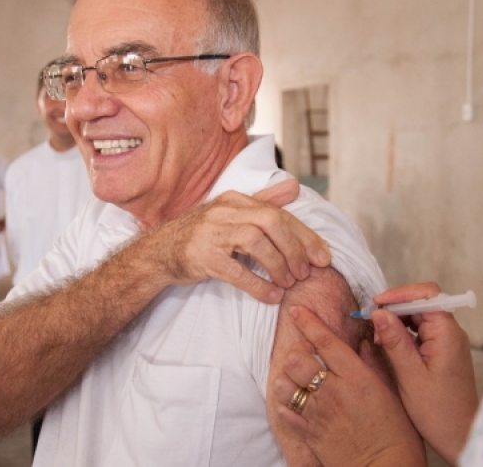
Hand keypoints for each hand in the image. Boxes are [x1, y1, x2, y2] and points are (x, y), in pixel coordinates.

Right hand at [150, 179, 331, 303]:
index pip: (279, 213)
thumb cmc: (202, 234)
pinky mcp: (201, 257)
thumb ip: (264, 201)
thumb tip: (294, 186)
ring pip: (255, 242)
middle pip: (270, 222)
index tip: (323, 257)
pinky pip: (235, 271)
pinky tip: (271, 296)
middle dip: (295, 248)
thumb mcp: (231, 212)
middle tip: (306, 272)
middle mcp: (223, 211)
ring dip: (278, 265)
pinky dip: (257, 285)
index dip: (305, 236)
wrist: (159, 252)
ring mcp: (210, 233)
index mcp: (235, 200)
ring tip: (289, 282)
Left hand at [273, 306, 425, 466]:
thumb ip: (374, 365)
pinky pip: (283, 410)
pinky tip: (295, 400)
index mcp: (356, 378)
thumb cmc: (397, 436)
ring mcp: (317, 413)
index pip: (325, 341)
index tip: (296, 311)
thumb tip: (363, 343)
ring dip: (287, 377)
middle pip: (297, 359)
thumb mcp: (392, 393)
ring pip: (284, 382)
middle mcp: (333, 391)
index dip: (308, 321)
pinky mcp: (308, 433)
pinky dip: (285, 402)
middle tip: (306, 355)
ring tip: (298, 378)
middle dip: (298, 351)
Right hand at [371, 282, 477, 465]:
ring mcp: (447, 341)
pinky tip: (388, 345)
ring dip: (397, 320)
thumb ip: (394, 340)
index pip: (426, 295)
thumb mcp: (409, 375)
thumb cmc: (437, 411)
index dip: (400, 294)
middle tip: (372, 322)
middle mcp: (451, 332)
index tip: (377, 304)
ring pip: (419, 315)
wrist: (458, 435)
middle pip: (422, 302)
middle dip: (395, 307)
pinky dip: (403, 332)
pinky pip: (421, 330)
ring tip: (378, 337)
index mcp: (447, 334)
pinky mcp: (442, 350)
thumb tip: (378, 313)